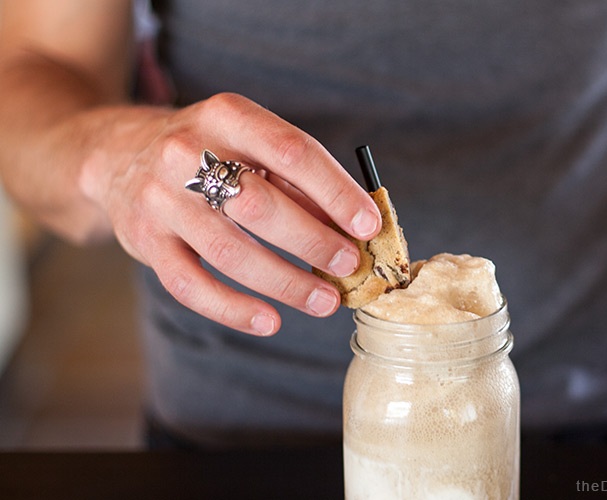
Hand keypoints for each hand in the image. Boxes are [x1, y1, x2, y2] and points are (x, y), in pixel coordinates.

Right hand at [84, 93, 381, 335]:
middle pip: (260, 205)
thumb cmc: (206, 150)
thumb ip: (295, 178)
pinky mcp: (144, 241)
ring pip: (229, 252)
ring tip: (325, 300)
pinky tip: (270, 321)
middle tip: (351, 265)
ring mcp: (160, 199)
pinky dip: (233, 309)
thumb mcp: (247, 140)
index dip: (336, 192)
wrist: (118, 154)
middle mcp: (186, 152)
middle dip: (315, 241)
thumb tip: (351, 226)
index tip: (369, 225)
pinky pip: (191, 285)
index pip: (292, 151)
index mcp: (227, 116)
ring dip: (285, 282)